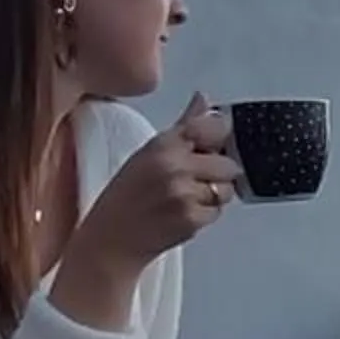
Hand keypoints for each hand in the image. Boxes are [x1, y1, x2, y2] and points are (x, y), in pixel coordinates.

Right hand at [51, 97, 241, 327]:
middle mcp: (175, 166)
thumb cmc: (127, 194)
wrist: (111, 238)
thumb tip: (205, 99)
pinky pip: (217, 212)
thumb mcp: (148, 152)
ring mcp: (184, 194)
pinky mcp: (191, 220)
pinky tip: (183, 214)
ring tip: (188, 198)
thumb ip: (184, 127)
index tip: (212, 147)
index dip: (218, 138)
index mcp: (163, 144)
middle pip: (228, 163)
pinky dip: (206, 215)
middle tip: (195, 180)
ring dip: (214, 195)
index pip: (213, 127)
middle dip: (218, 173)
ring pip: (226, 190)